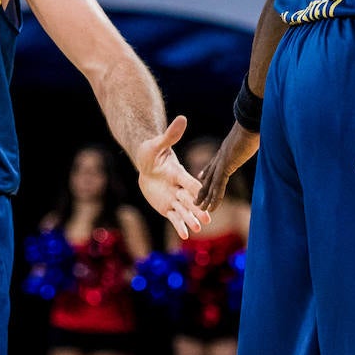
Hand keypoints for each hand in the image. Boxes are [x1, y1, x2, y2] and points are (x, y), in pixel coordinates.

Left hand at [134, 115, 208, 239]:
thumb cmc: (151, 151)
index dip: (195, 188)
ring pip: (184, 211)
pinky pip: (174, 218)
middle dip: (198, 208)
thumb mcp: (157, 144)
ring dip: (191, 219)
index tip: (203, 194)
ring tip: (200, 229)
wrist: (146, 163)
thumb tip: (182, 118)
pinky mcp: (167, 207)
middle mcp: (179, 188)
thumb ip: (170, 135)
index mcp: (178, 173)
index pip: (189, 181)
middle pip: (190, 199)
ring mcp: (174, 198)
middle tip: (208, 218)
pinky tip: (185, 236)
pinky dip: (180, 226)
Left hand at [196, 122, 260, 211]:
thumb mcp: (251, 136)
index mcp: (226, 150)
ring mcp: (222, 161)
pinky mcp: (226, 165)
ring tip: (199, 209)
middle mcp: (221, 156)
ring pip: (211, 183)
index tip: (201, 178)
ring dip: (206, 197)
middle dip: (203, 189)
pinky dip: (215, 197)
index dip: (208, 172)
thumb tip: (258, 138)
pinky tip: (211, 207)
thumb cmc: (255, 126)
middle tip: (197, 200)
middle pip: (210, 176)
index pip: (215, 164)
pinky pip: (219, 185)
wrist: (251, 120)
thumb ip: (251, 141)